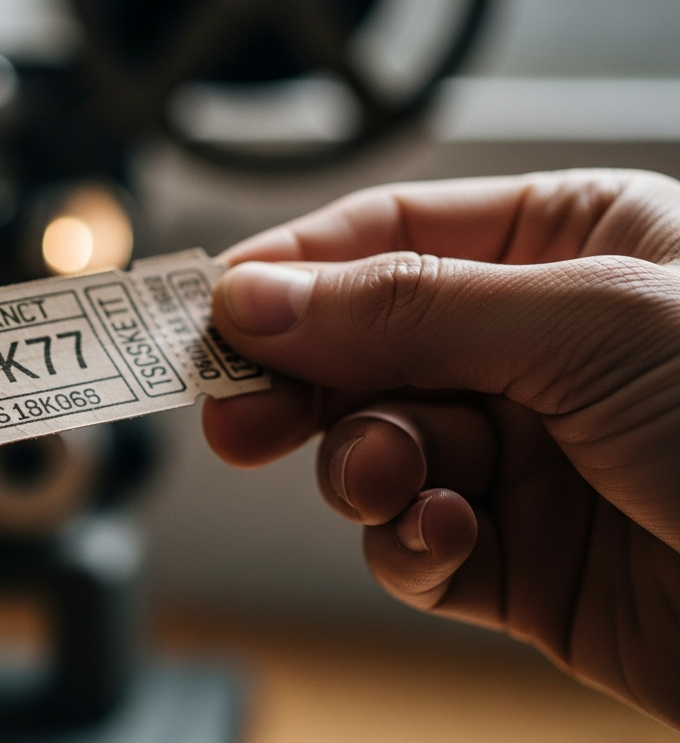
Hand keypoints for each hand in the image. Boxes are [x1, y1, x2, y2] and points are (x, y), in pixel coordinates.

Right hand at [204, 169, 679, 726]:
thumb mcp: (584, 323)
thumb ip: (404, 307)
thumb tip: (256, 294)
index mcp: (567, 246)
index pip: (387, 236)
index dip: (289, 271)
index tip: (207, 311)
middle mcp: (535, 345)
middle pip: (361, 346)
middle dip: (299, 380)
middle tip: (232, 412)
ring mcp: (522, 452)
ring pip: (373, 445)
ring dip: (362, 465)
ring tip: (387, 479)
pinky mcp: (517, 555)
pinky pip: (413, 539)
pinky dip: (408, 542)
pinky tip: (447, 536)